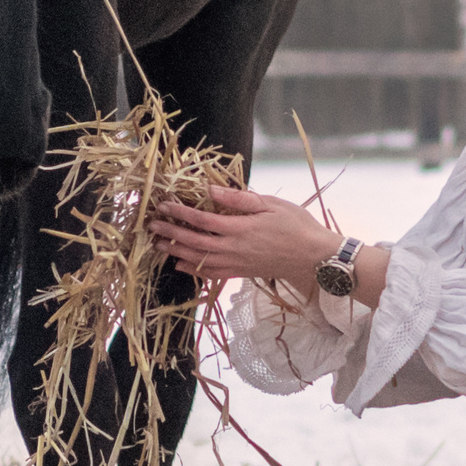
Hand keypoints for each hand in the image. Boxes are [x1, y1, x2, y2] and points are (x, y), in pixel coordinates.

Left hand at [145, 184, 340, 289]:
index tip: (163, 204)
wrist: (314, 258)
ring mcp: (236, 264)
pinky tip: (180, 265)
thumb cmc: (297, 225)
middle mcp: (234, 249)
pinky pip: (211, 274)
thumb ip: (239, 199)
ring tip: (158, 245)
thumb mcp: (271, 204)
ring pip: (198, 260)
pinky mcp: (241, 273)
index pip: (202, 220)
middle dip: (170, 233)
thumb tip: (210, 191)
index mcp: (240, 228)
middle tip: (151, 225)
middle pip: (193, 242)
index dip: (180, 212)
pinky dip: (193, 270)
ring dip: (176, 252)